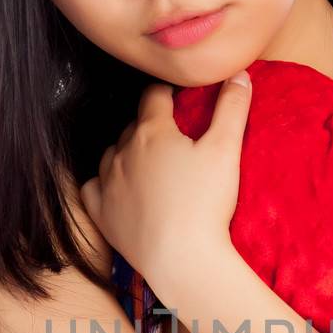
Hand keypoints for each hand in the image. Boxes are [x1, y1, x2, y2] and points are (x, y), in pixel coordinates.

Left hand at [79, 71, 253, 295]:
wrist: (182, 258)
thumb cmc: (205, 202)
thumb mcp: (226, 149)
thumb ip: (232, 108)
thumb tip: (239, 75)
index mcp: (152, 131)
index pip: (153, 96)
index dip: (166, 92)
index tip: (177, 96)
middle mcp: (122, 151)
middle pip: (133, 126)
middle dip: (150, 125)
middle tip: (172, 136)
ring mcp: (108, 182)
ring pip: (111, 155)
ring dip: (127, 153)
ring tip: (148, 163)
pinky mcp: (101, 212)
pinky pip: (93, 187)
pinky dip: (104, 183)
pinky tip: (118, 188)